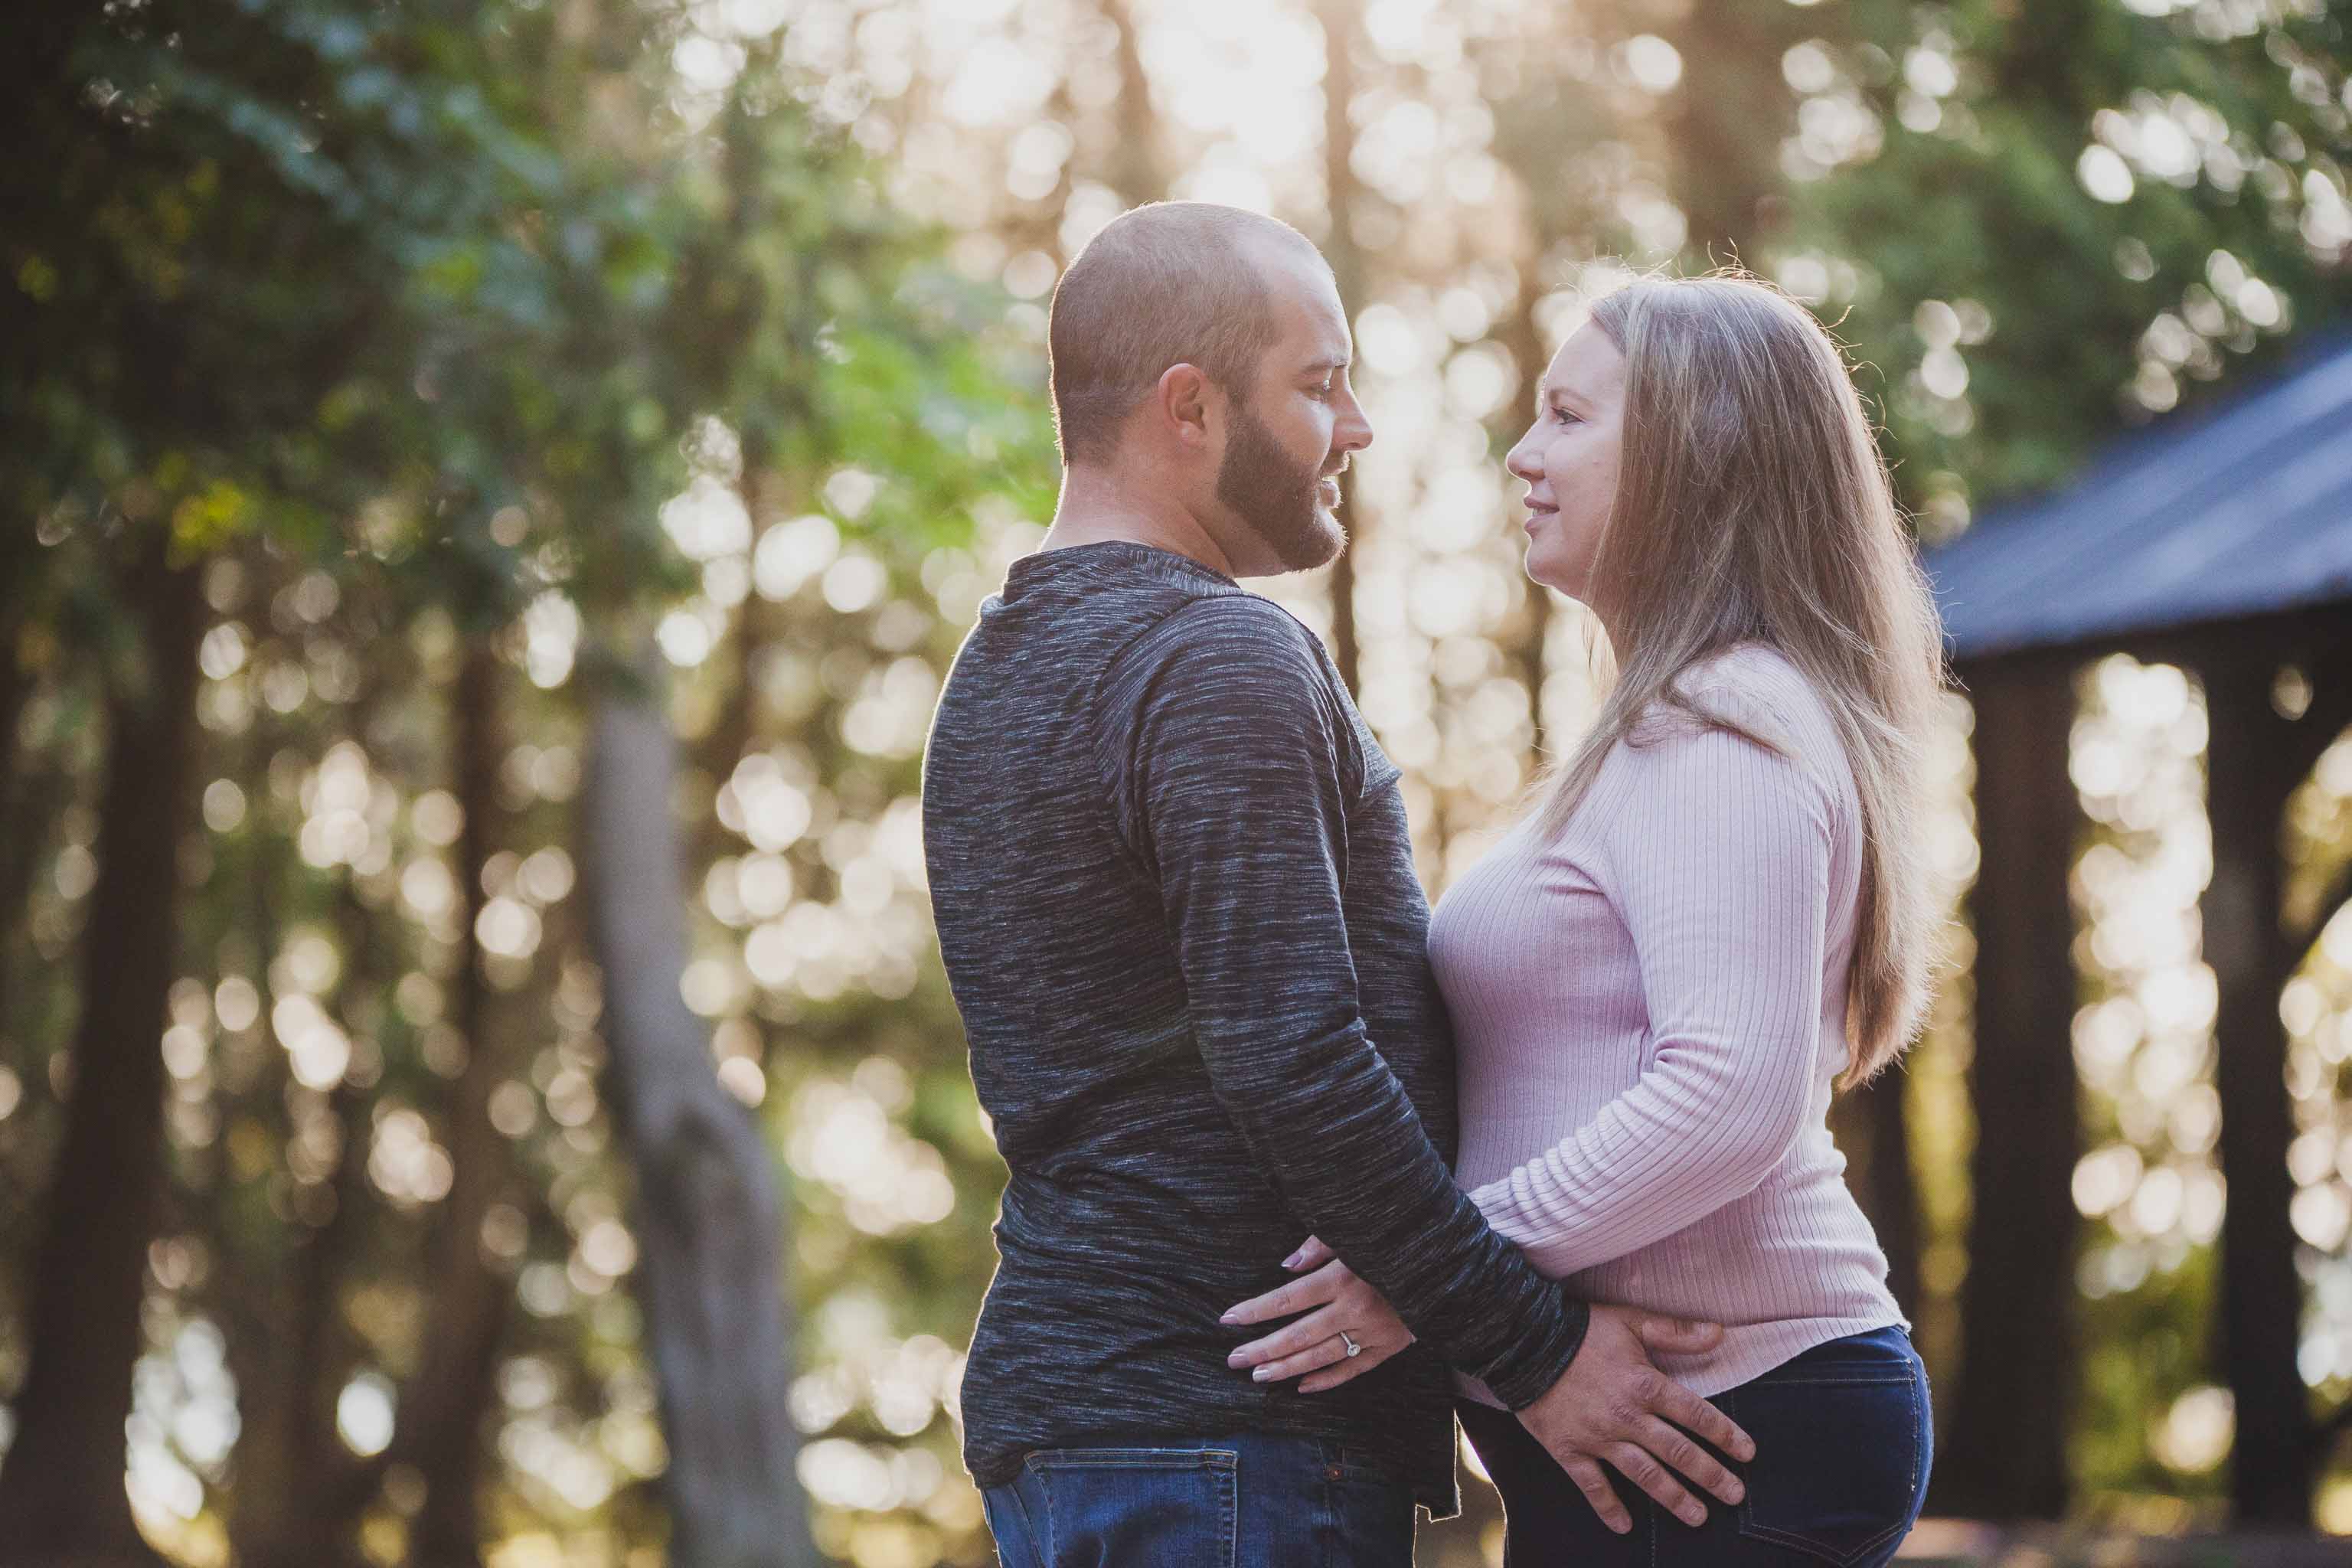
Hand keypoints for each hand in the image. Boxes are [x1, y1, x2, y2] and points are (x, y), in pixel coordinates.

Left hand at [1220, 1236, 1411, 1393]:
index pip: (1288, 1299)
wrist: (1445, 1268)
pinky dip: (1327, 1380)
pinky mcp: (1389, 1347)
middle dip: (1263, 1349)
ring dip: (1286, 1368)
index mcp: (1343, 1277)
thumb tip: (1286, 1266)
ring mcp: (1373, 1332)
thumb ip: (1318, 1246)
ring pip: (1321, 1357)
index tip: (1228, 1319)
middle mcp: (1355, 1309)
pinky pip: (1353, 1369)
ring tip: (1258, 1375)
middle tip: (1234, 1360)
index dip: (1255, 1310)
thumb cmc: (1392, 1243)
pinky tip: (1301, 1386)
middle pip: (1299, 1335)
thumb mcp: (1355, 1233)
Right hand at [1517, 1304, 1755, 1535]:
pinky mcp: (1569, 1450)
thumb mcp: (1631, 1319)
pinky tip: (1624, 1526)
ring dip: (1674, 1498)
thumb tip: (1720, 1332)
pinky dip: (1607, 1506)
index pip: (1697, 1415)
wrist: (1524, 1341)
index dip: (1726, 1435)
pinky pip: (1591, 1485)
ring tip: (1699, 1517)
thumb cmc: (1582, 1328)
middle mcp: (1627, 1417)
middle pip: (1678, 1452)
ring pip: (1644, 1474)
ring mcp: (1598, 1437)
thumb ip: (1676, 1330)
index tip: (1748, 1453)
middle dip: (1711, 1476)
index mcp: (1645, 1384)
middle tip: (1736, 1496)